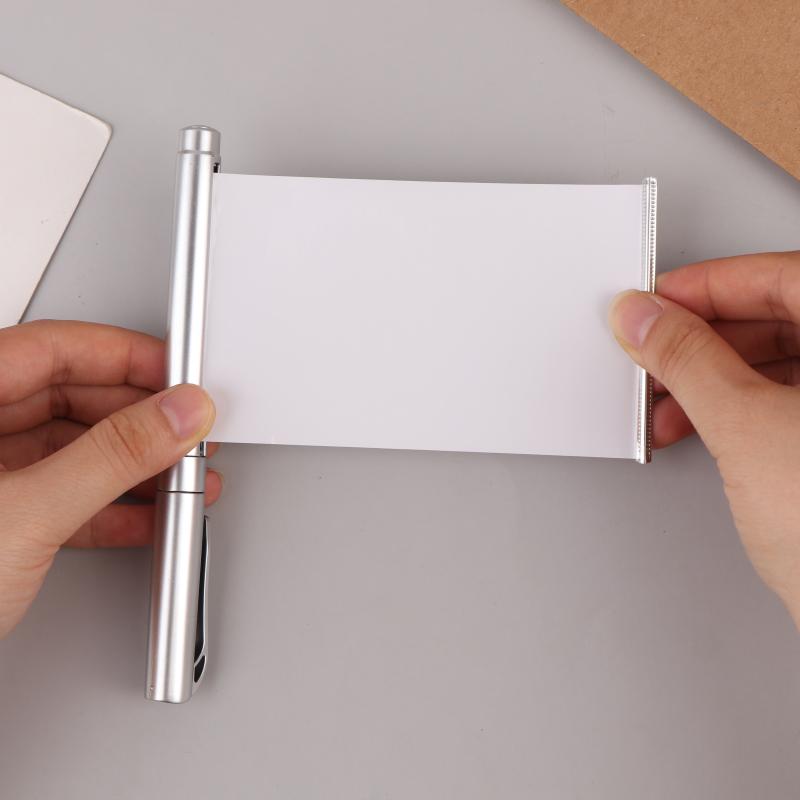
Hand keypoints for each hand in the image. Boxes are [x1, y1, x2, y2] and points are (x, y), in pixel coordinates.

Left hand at [0, 320, 219, 637]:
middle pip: (72, 399)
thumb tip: (175, 415)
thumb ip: (111, 457)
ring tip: (180, 477)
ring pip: (74, 450)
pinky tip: (147, 516)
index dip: (126, 356)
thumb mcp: (22, 516)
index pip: (54, 348)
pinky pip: (66, 495)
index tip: (178, 375)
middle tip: (186, 433)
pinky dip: (111, 506)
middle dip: (140, 420)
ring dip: (134, 467)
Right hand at [609, 251, 799, 627]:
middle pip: (776, 317)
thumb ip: (687, 359)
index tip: (649, 303)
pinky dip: (729, 409)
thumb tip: (644, 319)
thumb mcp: (748, 429)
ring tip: (659, 399)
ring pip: (774, 363)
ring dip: (706, 379)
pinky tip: (690, 425)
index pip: (780, 276)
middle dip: (698, 340)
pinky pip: (777, 402)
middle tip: (646, 352)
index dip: (704, 286)